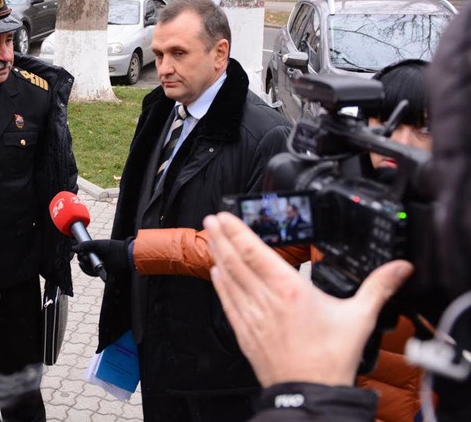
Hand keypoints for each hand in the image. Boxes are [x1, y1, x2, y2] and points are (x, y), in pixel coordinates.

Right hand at [73, 238, 133, 277]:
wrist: (122, 254)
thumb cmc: (111, 247)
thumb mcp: (96, 244)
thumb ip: (84, 245)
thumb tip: (73, 248)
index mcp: (97, 252)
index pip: (85, 254)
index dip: (80, 254)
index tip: (78, 251)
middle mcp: (98, 259)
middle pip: (85, 262)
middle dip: (82, 259)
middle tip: (84, 256)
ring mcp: (100, 266)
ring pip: (87, 269)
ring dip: (84, 265)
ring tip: (85, 261)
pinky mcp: (102, 273)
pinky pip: (92, 273)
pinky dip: (88, 270)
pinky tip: (84, 266)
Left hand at [203, 212, 412, 387]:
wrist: (309, 394)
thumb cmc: (330, 360)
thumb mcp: (359, 318)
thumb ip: (378, 288)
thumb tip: (400, 269)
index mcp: (290, 291)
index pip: (256, 252)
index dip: (237, 231)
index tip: (225, 216)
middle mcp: (266, 300)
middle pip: (236, 261)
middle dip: (222, 237)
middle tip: (211, 219)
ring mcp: (252, 317)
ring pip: (229, 279)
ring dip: (218, 256)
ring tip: (211, 238)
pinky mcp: (245, 333)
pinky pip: (228, 302)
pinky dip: (220, 285)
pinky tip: (216, 273)